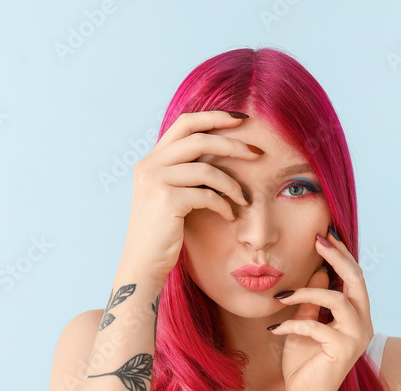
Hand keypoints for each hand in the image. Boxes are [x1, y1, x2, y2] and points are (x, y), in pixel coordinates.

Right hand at [121, 110, 260, 282]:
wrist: (143, 263)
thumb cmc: (163, 232)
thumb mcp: (170, 194)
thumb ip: (185, 172)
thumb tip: (221, 152)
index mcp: (151, 160)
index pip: (185, 123)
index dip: (214, 117)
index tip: (241, 120)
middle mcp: (150, 165)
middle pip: (199, 139)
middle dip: (233, 145)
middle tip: (257, 153)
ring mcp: (156, 181)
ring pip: (207, 169)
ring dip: (232, 184)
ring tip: (245, 198)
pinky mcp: (167, 200)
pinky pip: (207, 194)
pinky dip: (224, 204)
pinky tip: (230, 215)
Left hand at [269, 229, 373, 390]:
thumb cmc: (304, 364)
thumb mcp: (304, 325)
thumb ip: (312, 302)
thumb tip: (317, 272)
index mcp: (358, 317)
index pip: (355, 279)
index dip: (341, 255)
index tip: (324, 236)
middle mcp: (364, 324)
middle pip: (357, 280)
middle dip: (337, 257)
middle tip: (317, 240)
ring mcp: (357, 337)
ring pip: (337, 299)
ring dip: (306, 293)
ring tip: (282, 296)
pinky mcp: (343, 350)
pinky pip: (315, 326)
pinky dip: (292, 324)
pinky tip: (275, 329)